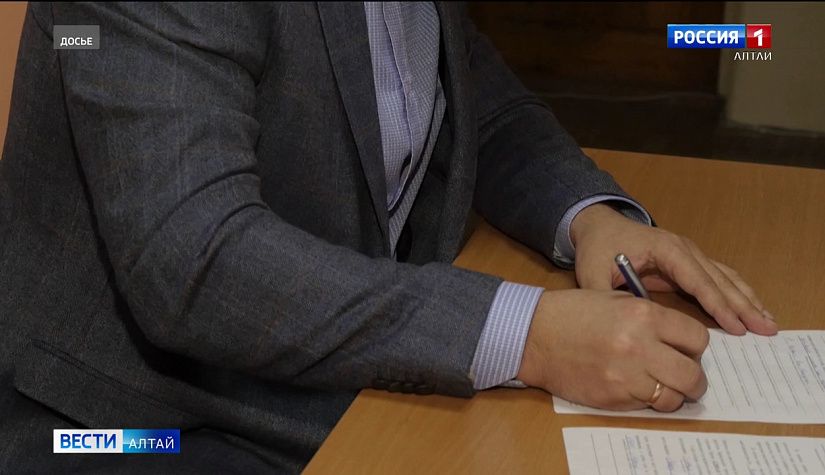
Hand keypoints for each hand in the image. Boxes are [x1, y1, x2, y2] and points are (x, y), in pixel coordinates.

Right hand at [517, 289, 708, 411]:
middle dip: (694, 378)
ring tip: (659, 384)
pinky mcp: (613, 397)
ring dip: (672, 394)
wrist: (535, 335)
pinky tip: (633, 386)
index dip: (694, 346)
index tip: (686, 349)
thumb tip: (682, 342)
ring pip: (673, 398)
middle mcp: (639, 346)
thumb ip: (652, 318)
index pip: (698, 338)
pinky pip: (646, 406)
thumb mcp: (617, 301)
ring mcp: (626, 376)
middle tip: (685, 376)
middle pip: (693, 375)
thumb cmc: (573, 314)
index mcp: (643, 315)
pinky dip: (646, 400)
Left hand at [569, 204, 777, 335]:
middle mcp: (685, 249)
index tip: (735, 326)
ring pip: (726, 279)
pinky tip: (753, 311)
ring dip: (748, 301)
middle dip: (743, 305)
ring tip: (769, 324)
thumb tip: (620, 324)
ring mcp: (690, 254)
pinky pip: (719, 279)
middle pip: (719, 280)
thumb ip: (602, 296)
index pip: (696, 279)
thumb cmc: (597, 248)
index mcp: (664, 249)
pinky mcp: (690, 263)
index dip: (716, 303)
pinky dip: (738, 295)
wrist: (600, 226)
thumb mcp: (591, 272)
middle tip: (766, 330)